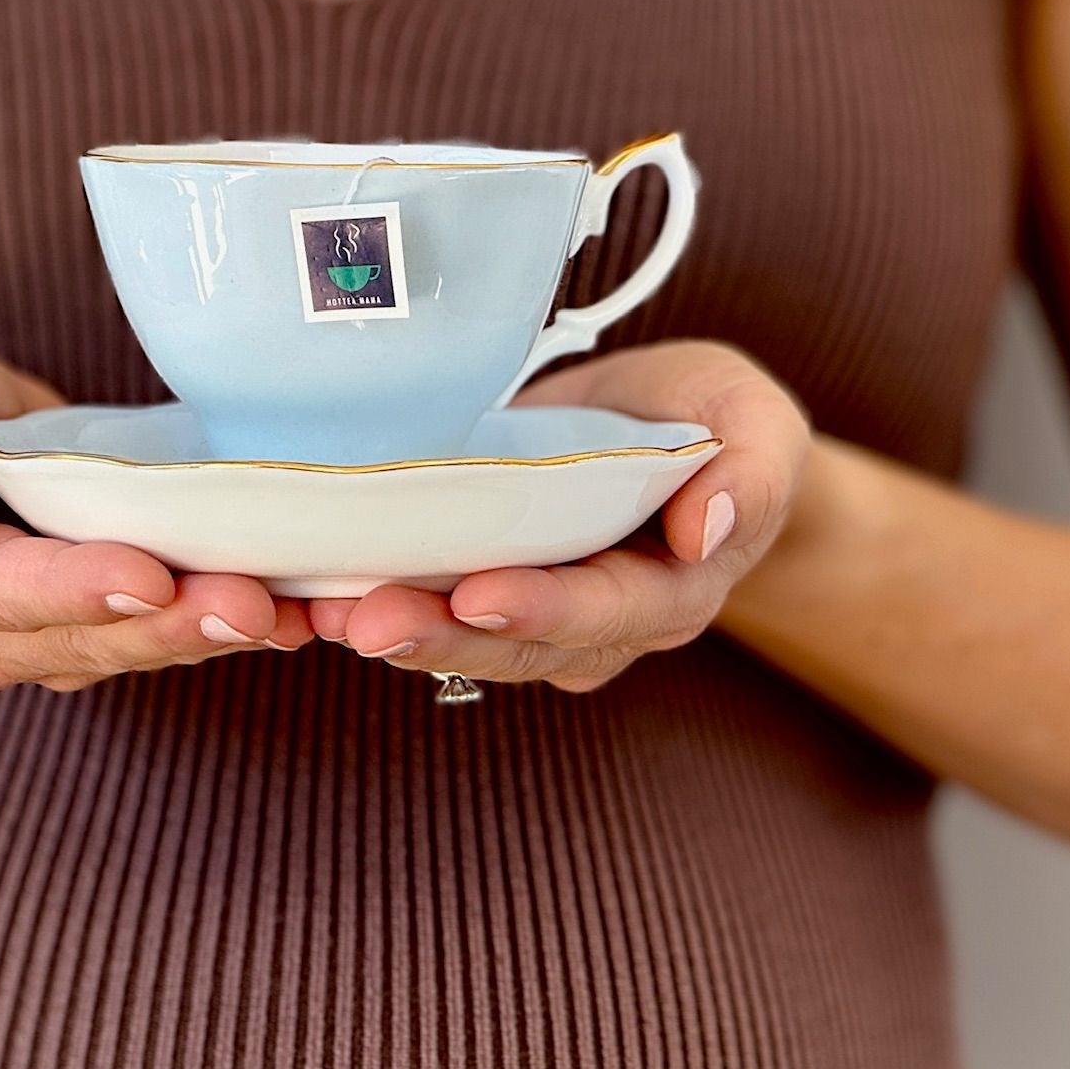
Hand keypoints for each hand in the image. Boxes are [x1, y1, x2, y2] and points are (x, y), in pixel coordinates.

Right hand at [0, 315, 311, 690]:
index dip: (74, 588)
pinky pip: (169, 632)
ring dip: (215, 635)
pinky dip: (234, 625)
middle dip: (171, 626)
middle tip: (251, 606)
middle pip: (84, 638)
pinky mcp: (105, 623)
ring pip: (137, 648)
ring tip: (292, 615)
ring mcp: (47, 634)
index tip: (147, 576)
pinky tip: (300, 611)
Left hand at [309, 341, 811, 692]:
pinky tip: (309, 589)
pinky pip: (428, 607)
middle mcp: (599, 624)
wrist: (679, 435)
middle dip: (440, 634)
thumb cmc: (720, 424)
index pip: (611, 613)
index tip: (480, 592)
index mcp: (674, 591)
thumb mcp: (760, 423)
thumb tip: (706, 526)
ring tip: (320, 608)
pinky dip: (371, 599)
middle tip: (364, 616)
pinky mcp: (480, 588)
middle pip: (518, 645)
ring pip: (462, 639)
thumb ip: (754, 474)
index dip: (546, 608)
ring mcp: (536, 615)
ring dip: (393, 628)